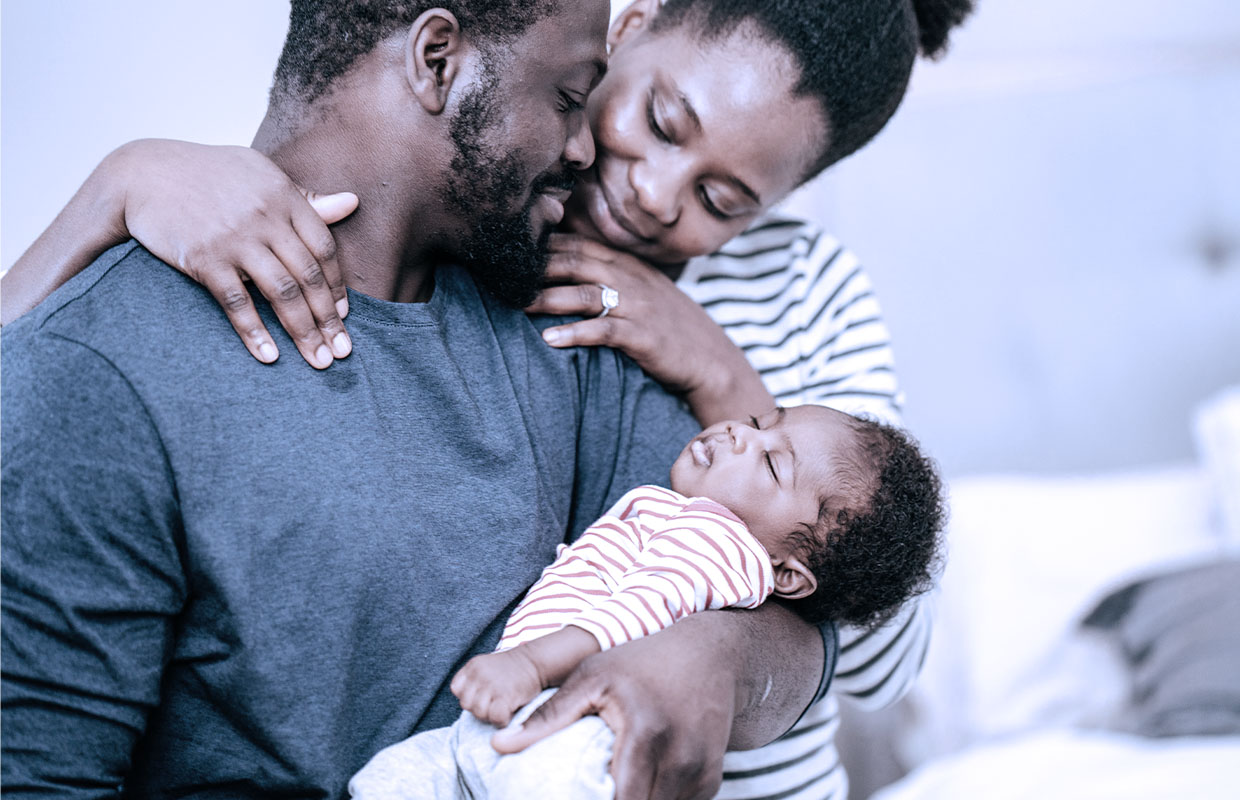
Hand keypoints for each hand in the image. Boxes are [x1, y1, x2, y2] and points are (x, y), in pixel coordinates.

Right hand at [112, 139, 357, 368]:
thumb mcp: (261, 173)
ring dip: (303, 332)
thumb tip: (353, 204)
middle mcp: (266, 217)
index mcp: (284, 196)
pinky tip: (270, 355)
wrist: (143, 173)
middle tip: (342, 351)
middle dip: (329, 319)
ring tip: (318, 360)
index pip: (325, 248)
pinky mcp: (205, 258)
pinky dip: (255, 332)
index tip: (344, 315)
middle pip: (309, 276)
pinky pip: (237, 302)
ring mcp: (236, 238)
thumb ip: (306, 197)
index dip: (337, 285)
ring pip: (282, 293)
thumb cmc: (208, 174)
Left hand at [450, 648, 542, 727]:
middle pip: (466, 704)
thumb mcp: (487, 670)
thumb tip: (468, 706)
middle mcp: (479, 673)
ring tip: (505, 704)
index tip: (486, 693)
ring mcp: (490, 684)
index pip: (457, 689)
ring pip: (479, 713)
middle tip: (498, 700)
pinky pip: (495, 718)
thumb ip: (474, 684)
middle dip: (481, 707)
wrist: (537, 662)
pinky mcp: (504, 696)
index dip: (470, 695)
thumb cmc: (513, 672)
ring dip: (492, 715)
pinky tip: (511, 711)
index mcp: (472, 666)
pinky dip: (503, 720)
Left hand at [490, 617, 737, 799]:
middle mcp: (679, 757)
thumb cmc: (642, 661)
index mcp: (645, 733)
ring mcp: (700, 770)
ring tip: (611, 789)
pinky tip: (640, 785)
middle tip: (592, 793)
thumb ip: (548, 716)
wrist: (710, 653)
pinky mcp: (712, 777)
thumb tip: (500, 744)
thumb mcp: (591, 676)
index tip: (579, 796)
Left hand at [526, 234, 773, 424]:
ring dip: (548, 297)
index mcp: (626, 264)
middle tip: (502, 275)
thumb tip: (562, 270)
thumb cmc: (667, 326)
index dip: (541, 247)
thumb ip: (608, 276)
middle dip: (537, 267)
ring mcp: (637, 306)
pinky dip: (575, 333)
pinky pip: (604, 330)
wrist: (709, 359)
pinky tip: (549, 340)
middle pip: (575, 262)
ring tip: (518, 304)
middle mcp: (630, 278)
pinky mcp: (642, 335)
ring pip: (585, 293)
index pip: (576, 245)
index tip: (508, 253)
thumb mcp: (641, 291)